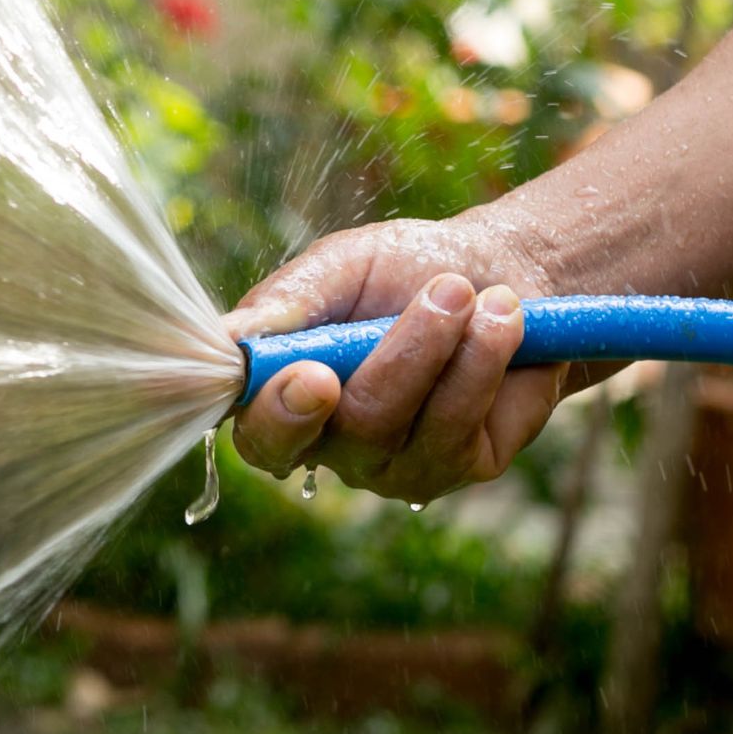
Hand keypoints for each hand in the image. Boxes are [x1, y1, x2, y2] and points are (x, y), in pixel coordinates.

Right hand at [223, 215, 569, 503]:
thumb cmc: (406, 269)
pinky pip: (459, 425)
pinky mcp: (462, 467)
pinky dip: (483, 361)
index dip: (277, 416)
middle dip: (393, 362)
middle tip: (440, 296)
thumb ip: (285, 303)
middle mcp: (335, 445)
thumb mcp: (340, 266)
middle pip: (343, 433)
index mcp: (287, 398)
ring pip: (403, 426)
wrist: (506, 271)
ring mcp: (397, 464)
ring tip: (472, 292)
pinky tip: (502, 321)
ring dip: (442, 346)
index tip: (314, 374)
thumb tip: (226, 338)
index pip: (260, 436)